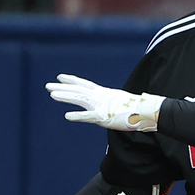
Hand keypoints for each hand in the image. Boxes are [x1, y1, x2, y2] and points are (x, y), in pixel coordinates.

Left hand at [46, 74, 165, 131]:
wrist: (147, 111)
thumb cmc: (138, 109)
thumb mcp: (122, 105)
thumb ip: (114, 106)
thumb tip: (114, 109)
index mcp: (105, 94)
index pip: (85, 85)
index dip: (72, 81)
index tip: (60, 77)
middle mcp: (101, 97)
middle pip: (78, 90)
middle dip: (62, 88)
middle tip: (47, 86)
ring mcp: (102, 106)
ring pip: (79, 99)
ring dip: (65, 96)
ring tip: (51, 95)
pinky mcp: (104, 116)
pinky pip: (88, 116)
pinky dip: (77, 115)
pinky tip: (67, 116)